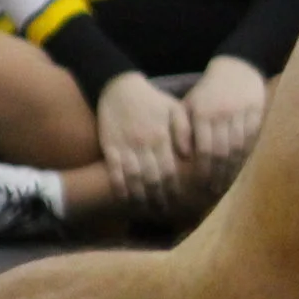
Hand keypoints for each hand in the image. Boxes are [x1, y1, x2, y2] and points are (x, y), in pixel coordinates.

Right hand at [97, 72, 192, 218]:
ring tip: (147, 209)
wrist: (119, 87)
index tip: (181, 200)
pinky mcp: (109, 146)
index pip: (170, 169)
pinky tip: (125, 197)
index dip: (175, 187)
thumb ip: (184, 130)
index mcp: (162, 135)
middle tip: (166, 211)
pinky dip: (119, 186)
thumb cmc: (152, 100)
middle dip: (159, 197)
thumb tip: (189, 153)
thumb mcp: (174, 109)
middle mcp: (143, 143)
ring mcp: (124, 146)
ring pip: (133, 178)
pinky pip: (114, 171)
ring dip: (140, 196)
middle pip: (152, 178)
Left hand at [182, 56, 267, 198]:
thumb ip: (182, 129)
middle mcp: (221, 114)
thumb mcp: (189, 106)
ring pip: (238, 147)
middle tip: (214, 190)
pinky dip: (247, 153)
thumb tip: (183, 156)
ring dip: (233, 167)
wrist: (236, 68)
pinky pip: (252, 138)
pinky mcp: (256, 111)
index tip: (200, 185)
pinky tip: (242, 165)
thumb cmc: (207, 92)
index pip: (203, 148)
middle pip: (221, 151)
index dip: (202, 170)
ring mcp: (241, 112)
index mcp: (202, 113)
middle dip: (217, 173)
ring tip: (227, 183)